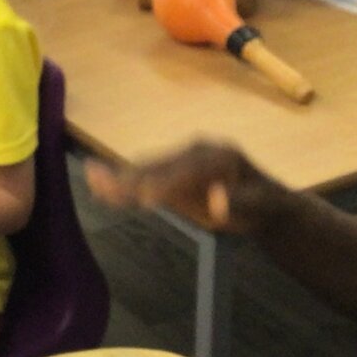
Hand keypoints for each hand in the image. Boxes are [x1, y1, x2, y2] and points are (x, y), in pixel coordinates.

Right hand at [85, 141, 281, 233]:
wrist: (265, 201)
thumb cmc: (263, 205)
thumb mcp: (260, 205)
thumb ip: (238, 203)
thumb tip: (216, 200)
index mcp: (218, 154)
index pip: (188, 169)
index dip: (166, 183)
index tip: (146, 197)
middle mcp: (195, 151)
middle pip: (160, 165)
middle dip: (132, 176)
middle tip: (104, 183)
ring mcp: (181, 159)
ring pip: (147, 168)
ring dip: (120, 176)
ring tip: (91, 178)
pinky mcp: (171, 172)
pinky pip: (144, 175)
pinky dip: (122, 181)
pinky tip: (97, 181)